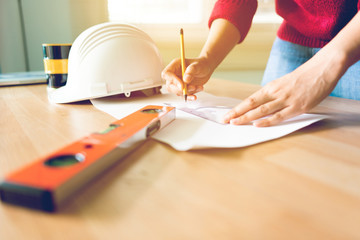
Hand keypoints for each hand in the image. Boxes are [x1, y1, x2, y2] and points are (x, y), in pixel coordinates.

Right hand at [161, 57, 212, 100]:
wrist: (206, 69)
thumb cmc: (201, 64)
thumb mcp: (198, 65)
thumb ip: (191, 70)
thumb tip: (186, 80)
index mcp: (175, 66)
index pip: (166, 74)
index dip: (172, 80)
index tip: (182, 86)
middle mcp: (174, 75)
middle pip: (170, 86)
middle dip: (180, 90)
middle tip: (193, 87)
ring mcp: (178, 83)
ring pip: (177, 92)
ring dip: (189, 92)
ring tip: (199, 87)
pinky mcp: (183, 89)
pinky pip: (183, 96)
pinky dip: (190, 96)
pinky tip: (196, 95)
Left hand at [223, 52, 342, 126]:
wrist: (323, 69)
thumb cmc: (303, 77)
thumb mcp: (283, 84)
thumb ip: (272, 95)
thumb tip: (260, 107)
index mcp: (271, 87)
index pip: (249, 100)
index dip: (237, 109)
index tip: (226, 115)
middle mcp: (275, 93)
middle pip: (251, 105)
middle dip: (236, 113)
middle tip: (224, 120)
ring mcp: (286, 100)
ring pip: (262, 111)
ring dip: (247, 118)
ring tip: (235, 123)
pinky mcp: (298, 106)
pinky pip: (280, 116)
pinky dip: (267, 121)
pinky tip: (257, 125)